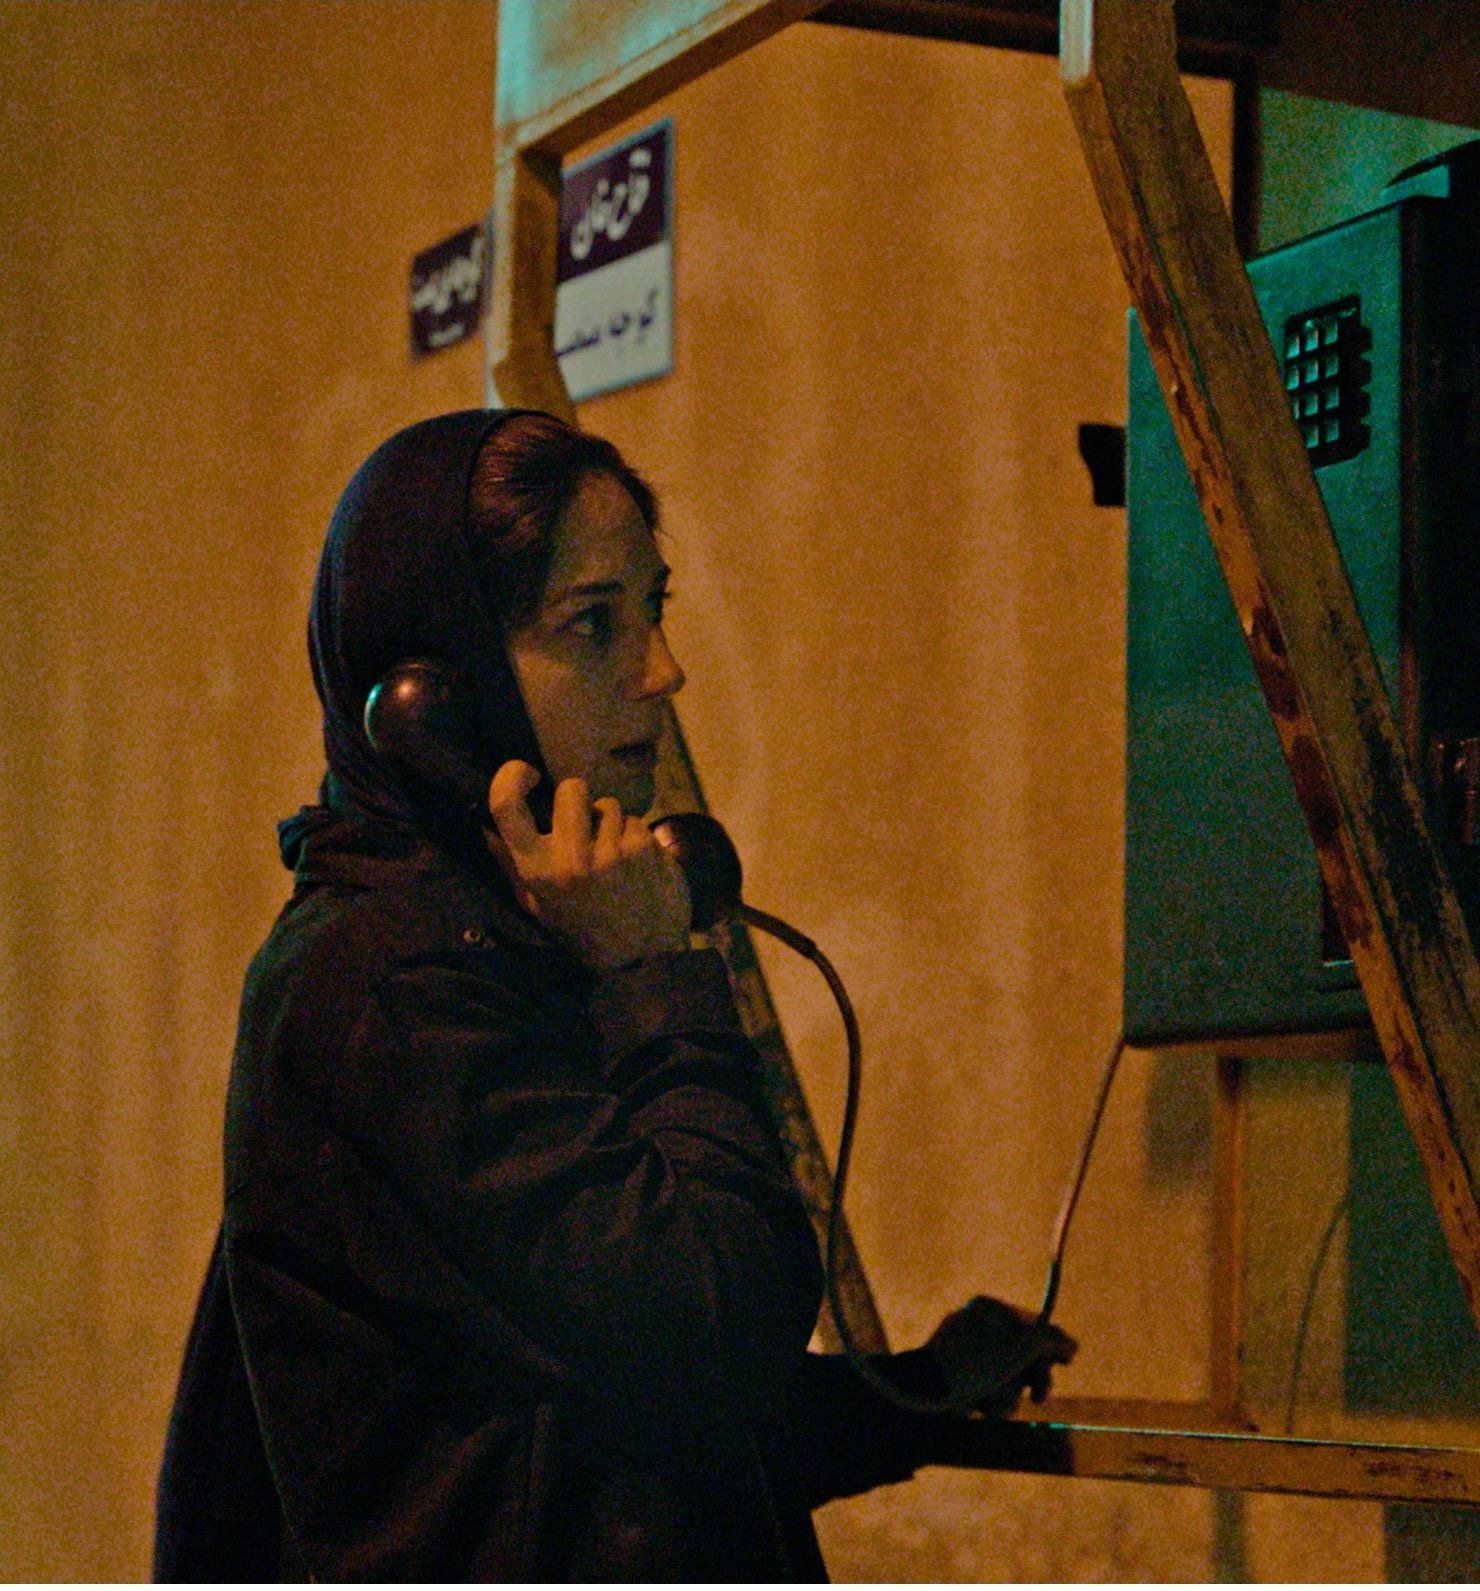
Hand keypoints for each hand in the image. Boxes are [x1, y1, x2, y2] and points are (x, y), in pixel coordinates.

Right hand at [485, 761, 690, 972]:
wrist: (642, 960)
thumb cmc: (585, 932)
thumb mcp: (539, 905)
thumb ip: (513, 866)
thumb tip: (483, 828)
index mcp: (536, 870)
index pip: (506, 805)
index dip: (510, 776)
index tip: (527, 774)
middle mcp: (570, 858)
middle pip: (571, 788)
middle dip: (579, 801)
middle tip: (585, 827)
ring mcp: (610, 852)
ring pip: (609, 805)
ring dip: (612, 824)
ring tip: (614, 857)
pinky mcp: (643, 850)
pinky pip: (637, 821)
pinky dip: (637, 838)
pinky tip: (636, 866)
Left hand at [925, 1296, 1075, 1416]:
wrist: (930, 1387)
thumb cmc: (978, 1360)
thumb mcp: (1024, 1346)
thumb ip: (1052, 1341)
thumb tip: (1072, 1346)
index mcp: (989, 1310)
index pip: (1032, 1323)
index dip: (1051, 1344)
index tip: (1067, 1361)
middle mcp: (977, 1328)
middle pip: (1023, 1353)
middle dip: (1033, 1376)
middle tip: (1039, 1395)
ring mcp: (967, 1355)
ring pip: (1009, 1377)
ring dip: (1010, 1393)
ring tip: (996, 1399)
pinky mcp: (959, 1381)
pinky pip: (990, 1392)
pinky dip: (993, 1401)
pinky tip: (982, 1406)